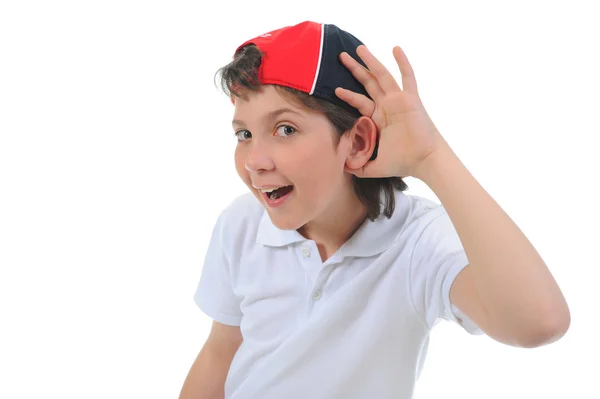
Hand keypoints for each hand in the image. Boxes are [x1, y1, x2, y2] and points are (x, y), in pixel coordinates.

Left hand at [336, 45, 448, 178]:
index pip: (359, 102)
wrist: (424, 161)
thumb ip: (358, 166)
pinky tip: (395, 48)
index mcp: (378, 118)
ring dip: (371, 62)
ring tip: (359, 48)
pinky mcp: (411, 99)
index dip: (348, 95)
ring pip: (382, 76)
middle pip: (367, 83)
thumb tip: (342, 169)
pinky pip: (407, 77)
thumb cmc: (403, 163)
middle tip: (341, 56)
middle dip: (354, 70)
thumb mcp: (374, 166)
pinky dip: (402, 62)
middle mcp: (387, 106)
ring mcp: (398, 101)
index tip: (335, 89)